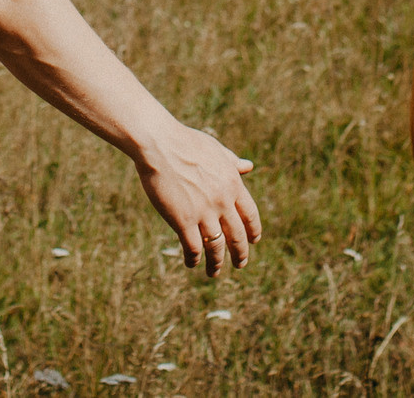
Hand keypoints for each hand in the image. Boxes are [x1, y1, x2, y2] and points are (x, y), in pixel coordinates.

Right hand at [134, 122, 261, 275]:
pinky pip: (193, 247)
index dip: (253, 231)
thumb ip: (233, 162)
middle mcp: (223, 201)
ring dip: (216, 263)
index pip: (250, 215)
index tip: (253, 242)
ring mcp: (204, 212)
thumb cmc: (185, 142)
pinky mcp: (183, 220)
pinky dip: (194, 258)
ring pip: (217, 247)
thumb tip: (249, 166)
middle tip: (240, 264)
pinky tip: (191, 262)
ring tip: (214, 272)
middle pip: (237, 236)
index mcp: (233, 183)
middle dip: (240, 253)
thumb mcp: (216, 150)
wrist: (159, 144)